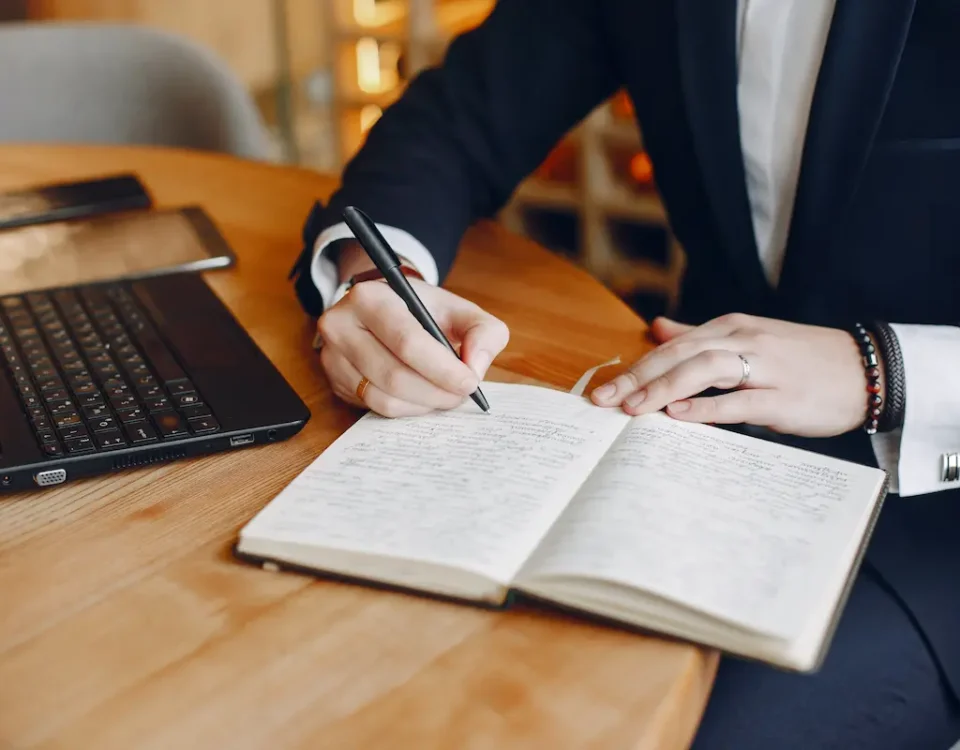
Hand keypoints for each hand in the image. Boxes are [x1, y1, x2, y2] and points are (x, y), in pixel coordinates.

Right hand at [317, 276, 508, 417]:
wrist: (385, 310)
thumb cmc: (423, 311)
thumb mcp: (458, 309)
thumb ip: (482, 331)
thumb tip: (475, 367)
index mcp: (370, 297)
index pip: (407, 341)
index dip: (442, 368)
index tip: (470, 382)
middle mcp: (341, 325)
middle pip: (394, 375)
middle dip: (437, 392)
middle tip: (462, 394)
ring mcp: (333, 357)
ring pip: (385, 398)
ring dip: (424, 404)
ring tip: (446, 395)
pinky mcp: (336, 382)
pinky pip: (376, 408)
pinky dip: (408, 409)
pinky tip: (424, 398)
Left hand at [590, 313, 875, 437]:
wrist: (866, 370)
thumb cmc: (799, 360)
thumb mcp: (747, 339)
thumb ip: (699, 336)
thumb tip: (657, 328)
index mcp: (730, 328)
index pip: (672, 346)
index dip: (635, 367)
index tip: (601, 390)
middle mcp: (743, 340)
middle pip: (679, 355)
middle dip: (637, 377)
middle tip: (602, 401)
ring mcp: (764, 367)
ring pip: (704, 370)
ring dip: (664, 388)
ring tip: (632, 408)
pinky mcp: (782, 397)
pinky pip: (739, 400)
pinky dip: (707, 407)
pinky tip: (678, 416)